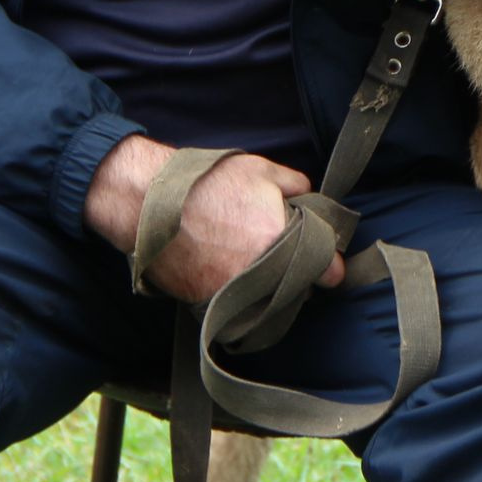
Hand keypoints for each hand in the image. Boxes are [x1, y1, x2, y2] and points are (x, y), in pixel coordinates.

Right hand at [85, 135, 343, 301]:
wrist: (150, 203)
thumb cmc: (209, 182)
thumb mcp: (263, 170)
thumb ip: (298, 187)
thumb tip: (313, 201)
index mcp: (282, 238)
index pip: (328, 272)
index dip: (331, 267)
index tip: (329, 265)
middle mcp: (262, 272)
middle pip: (300, 292)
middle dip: (299, 278)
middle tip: (286, 260)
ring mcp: (234, 292)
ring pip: (270, 306)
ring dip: (271, 293)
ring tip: (258, 269)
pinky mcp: (208, 304)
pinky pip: (238, 312)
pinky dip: (241, 301)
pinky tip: (234, 278)